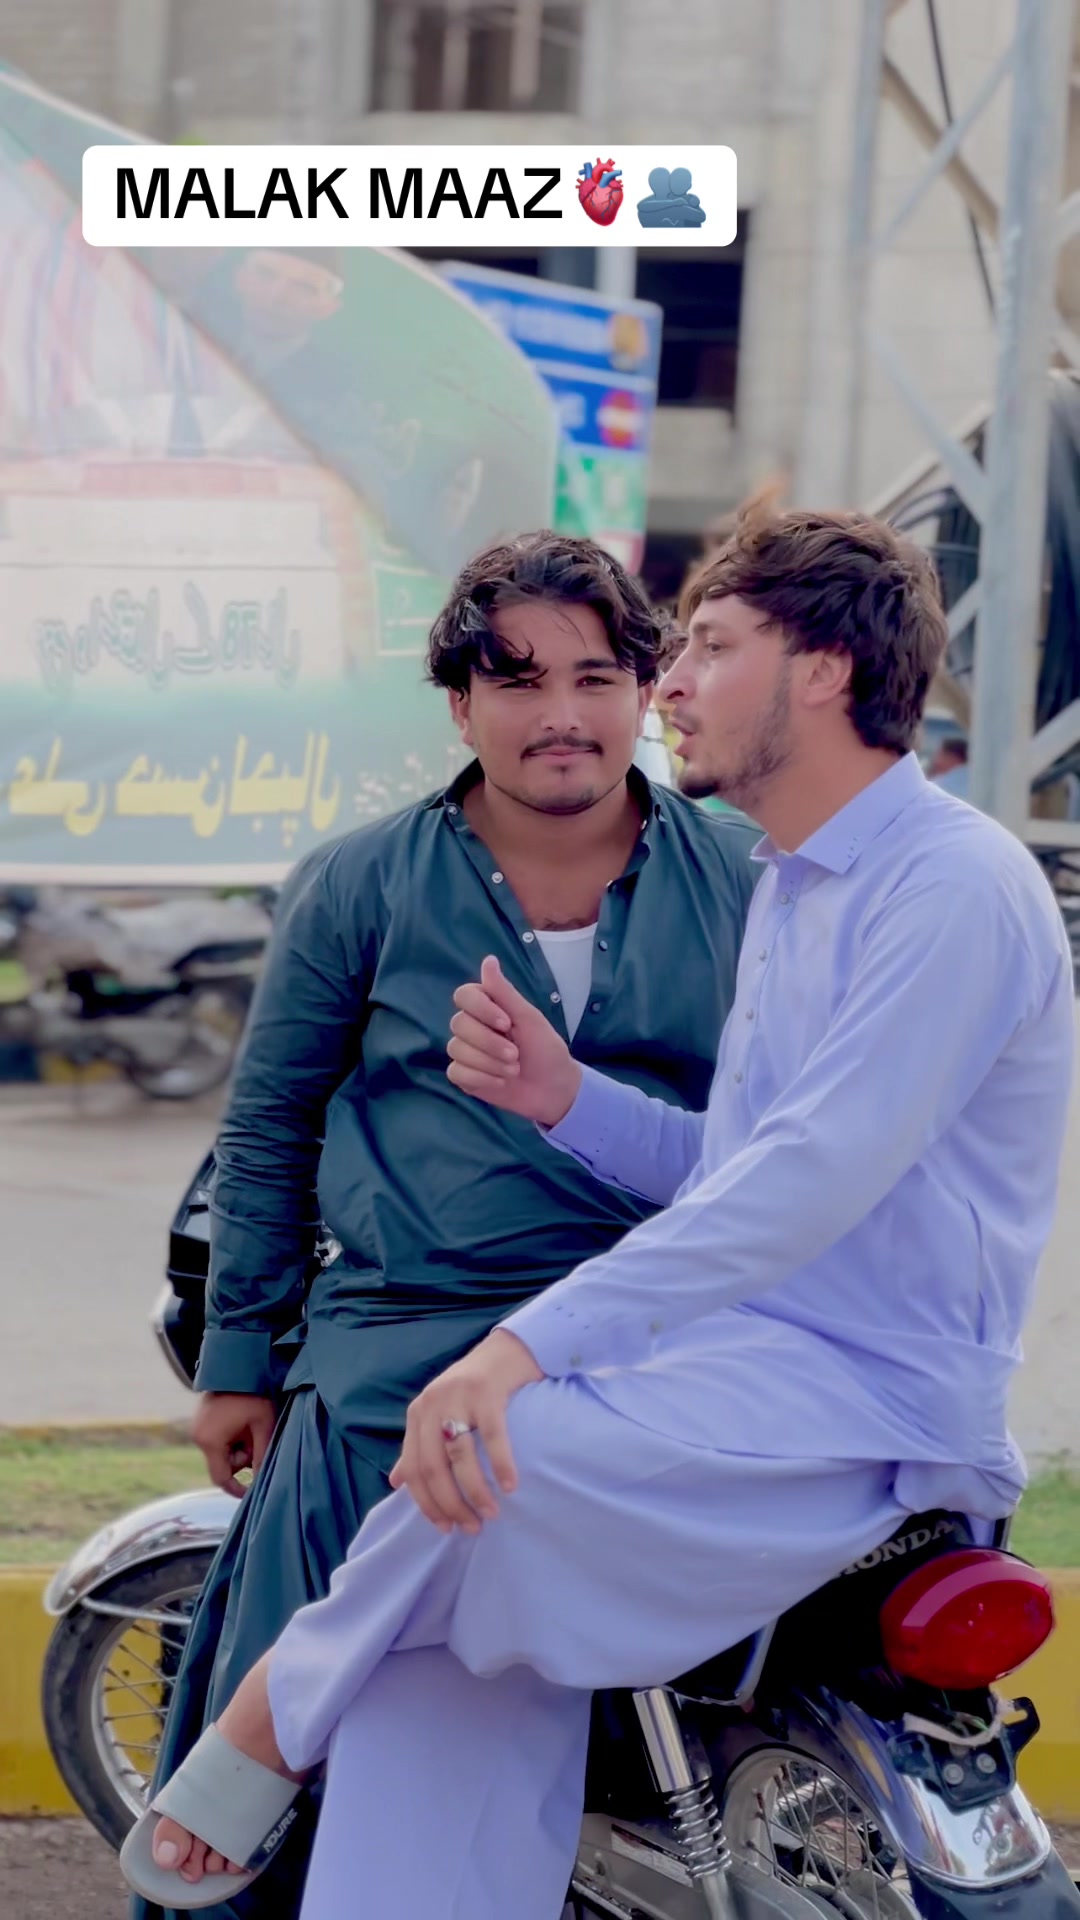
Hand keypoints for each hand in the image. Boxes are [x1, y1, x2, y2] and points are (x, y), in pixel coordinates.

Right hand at [191, 1392, 276, 1497]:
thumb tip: (262, 1480)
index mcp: (210, 1441)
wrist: (237, 1366)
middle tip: (256, 1437)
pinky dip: (231, 1437)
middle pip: (223, 1464)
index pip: (221, 1478)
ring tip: (249, 1424)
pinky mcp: (200, 1421)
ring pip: (220, 1452)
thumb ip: (262, 1455)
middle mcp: (198, 1437)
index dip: (236, 1489)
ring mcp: (197, 1428)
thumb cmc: (252, 1394)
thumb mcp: (263, 1426)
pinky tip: (241, 1421)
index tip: (250, 1494)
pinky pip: (216, 1440)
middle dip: (242, 1458)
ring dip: (237, 1446)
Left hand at [389, 1329, 542, 1532]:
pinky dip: (501, 1465)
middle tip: (472, 1527)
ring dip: (476, 1492)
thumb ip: (417, 1447)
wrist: (506, 1351)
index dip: (427, 1504)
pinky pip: (493, 1437)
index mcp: (417, 1414)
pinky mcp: (486, 1393)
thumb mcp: (438, 1414)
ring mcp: (458, 1398)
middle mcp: (431, 1406)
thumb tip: (395, 1482)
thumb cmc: (473, 1389)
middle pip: (433, 1468)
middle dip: (451, 1504)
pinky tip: (510, 1486)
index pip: (413, 1470)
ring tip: (491, 1513)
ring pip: (460, 1457)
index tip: (445, 1529)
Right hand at [447, 955, 581, 1126]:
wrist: (553, 1089)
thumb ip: (505, 992)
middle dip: (490, 1043)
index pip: (464, 995)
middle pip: (458, 1024)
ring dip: (489, 1063)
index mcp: (487, 1007)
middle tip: (516, 1055)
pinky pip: (456, 1072)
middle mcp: (472, 1026)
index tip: (507, 1024)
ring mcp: (465, 1051)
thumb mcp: (529, 1019)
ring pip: (457, 1049)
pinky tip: (500, 1082)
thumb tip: (488, 959)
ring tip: (513, 1070)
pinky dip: (481, 1078)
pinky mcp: (464, 1075)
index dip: (481, 1009)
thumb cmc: (545, 1049)